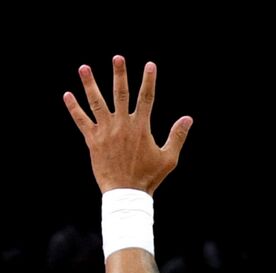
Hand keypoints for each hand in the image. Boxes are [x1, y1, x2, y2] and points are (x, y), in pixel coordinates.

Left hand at [64, 57, 191, 193]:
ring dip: (90, 84)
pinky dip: (74, 107)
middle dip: (120, 74)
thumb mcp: (169, 158)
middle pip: (120, 93)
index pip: (146, 98)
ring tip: (84, 68)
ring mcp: (105, 131)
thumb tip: (188, 118)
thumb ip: (177, 136)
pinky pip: (81, 120)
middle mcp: (122, 125)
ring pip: (96, 102)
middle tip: (118, 58)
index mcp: (141, 127)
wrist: (126, 192)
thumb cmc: (150, 176)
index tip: (150, 65)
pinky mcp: (92, 140)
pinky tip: (68, 95)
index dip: (149, 80)